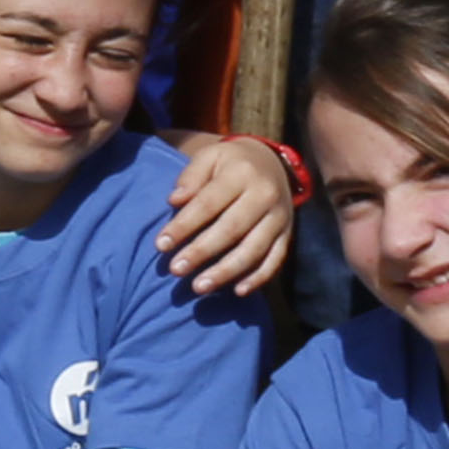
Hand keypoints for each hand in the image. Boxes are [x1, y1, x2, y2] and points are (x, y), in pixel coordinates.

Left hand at [156, 132, 300, 299]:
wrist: (271, 162)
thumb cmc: (229, 164)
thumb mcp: (209, 157)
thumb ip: (191, 177)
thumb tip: (174, 200)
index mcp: (242, 174)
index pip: (208, 204)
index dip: (183, 226)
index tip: (160, 245)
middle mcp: (265, 195)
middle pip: (231, 229)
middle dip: (201, 252)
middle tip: (175, 270)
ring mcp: (280, 217)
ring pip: (254, 249)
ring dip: (226, 271)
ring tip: (199, 287)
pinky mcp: (288, 233)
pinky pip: (276, 259)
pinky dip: (258, 278)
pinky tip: (237, 291)